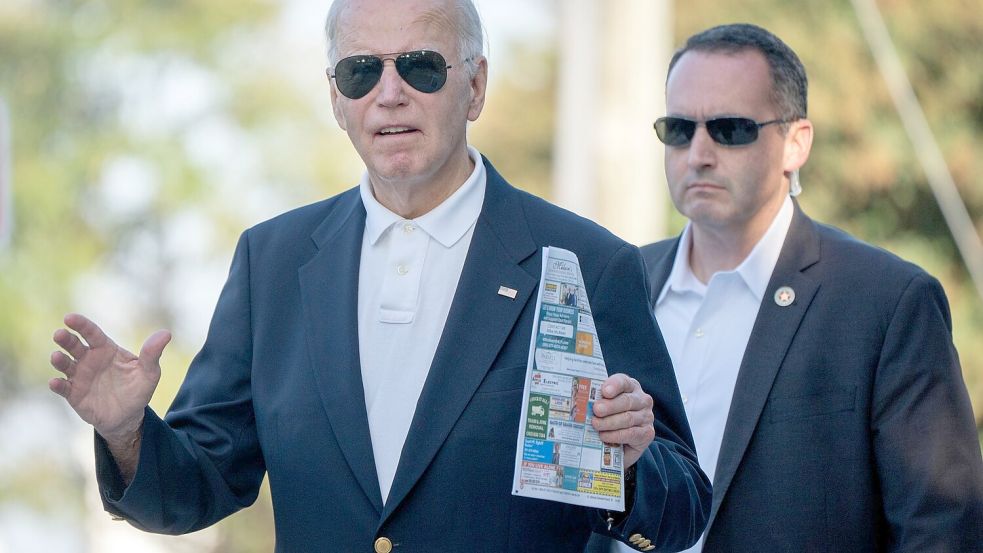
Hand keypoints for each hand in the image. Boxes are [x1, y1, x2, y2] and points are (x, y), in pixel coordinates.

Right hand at [49, 313, 170, 440]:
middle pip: (74, 345)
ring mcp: (79, 376)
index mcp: (106, 349)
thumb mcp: (149, 372)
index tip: (70, 318)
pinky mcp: (74, 394)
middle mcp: (89, 360)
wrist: (128, 416)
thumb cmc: (138, 389)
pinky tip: (55, 382)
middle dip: (66, 339)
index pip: (92, 333)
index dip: (81, 325)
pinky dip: (58, 385)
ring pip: (65, 364)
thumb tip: (166, 334)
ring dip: (59, 360)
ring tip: (57, 357)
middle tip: (60, 334)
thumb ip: (153, 353)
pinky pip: (63, 388)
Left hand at [591, 373, 655, 467]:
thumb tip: (580, 401)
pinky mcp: (647, 433)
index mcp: (630, 387)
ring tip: (596, 424)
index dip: (614, 385)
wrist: (621, 442)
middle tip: (596, 410)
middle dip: (609, 406)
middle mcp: (642, 400)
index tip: (604, 391)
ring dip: (609, 422)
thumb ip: (596, 400)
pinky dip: (616, 435)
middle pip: (626, 401)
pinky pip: (631, 433)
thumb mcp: (602, 406)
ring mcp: (647, 416)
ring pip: (628, 418)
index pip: (623, 381)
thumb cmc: (608, 418)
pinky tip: (604, 436)